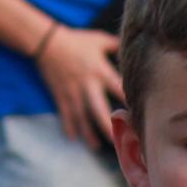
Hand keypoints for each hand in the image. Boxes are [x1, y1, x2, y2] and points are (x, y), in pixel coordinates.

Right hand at [37, 26, 123, 147]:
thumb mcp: (98, 40)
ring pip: (82, 118)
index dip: (129, 102)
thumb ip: (116, 46)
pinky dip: (68, 126)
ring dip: (89, 134)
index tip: (139, 115)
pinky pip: (65, 114)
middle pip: (100, 110)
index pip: (119, 89)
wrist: (47, 42)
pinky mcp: (61, 96)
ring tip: (97, 146)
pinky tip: (73, 138)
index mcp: (99, 71)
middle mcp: (87, 84)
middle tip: (119, 141)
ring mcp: (73, 92)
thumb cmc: (76, 40)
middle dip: (109, 127)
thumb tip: (133, 48)